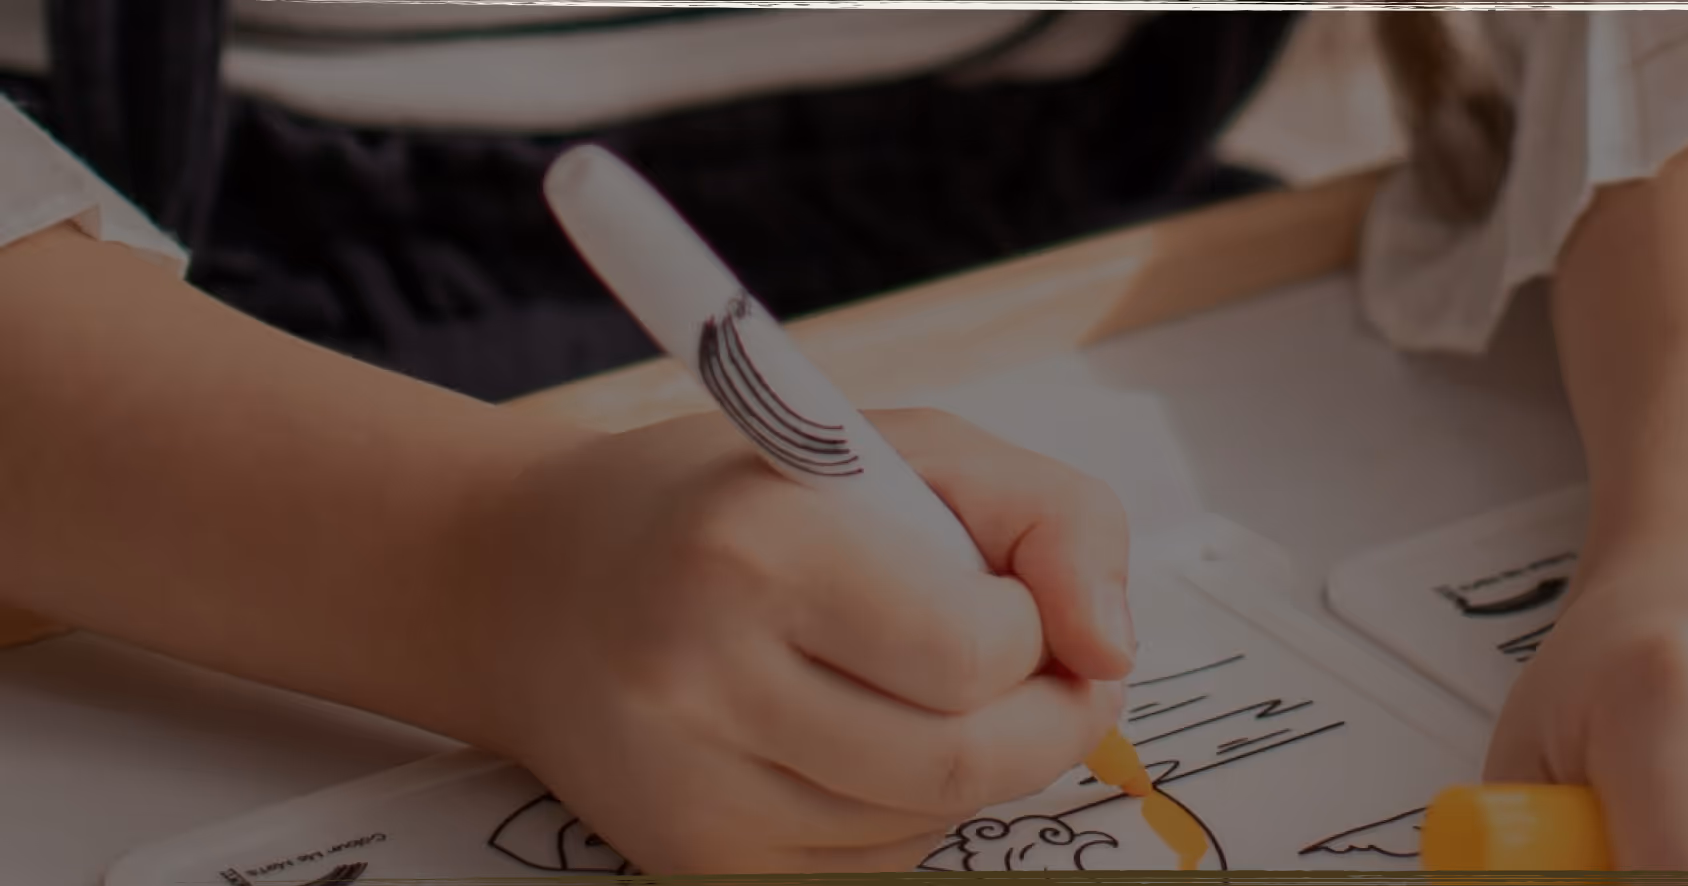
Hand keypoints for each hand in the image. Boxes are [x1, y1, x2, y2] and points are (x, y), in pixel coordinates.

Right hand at [420, 408, 1135, 872]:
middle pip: (970, 759)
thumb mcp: (905, 448)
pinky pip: (878, 865)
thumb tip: (1113, 649)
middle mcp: (706, 682)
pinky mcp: (697, 864)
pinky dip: (909, 808)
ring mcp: (693, 792)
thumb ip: (1051, 518)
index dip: (1035, 628)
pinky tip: (858, 736)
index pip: (979, 649)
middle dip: (1046, 717)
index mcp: (755, 551)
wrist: (531, 584)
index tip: (1010, 594)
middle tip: (1038, 666)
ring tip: (921, 682)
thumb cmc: (744, 500)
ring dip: (975, 760)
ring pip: (933, 820)